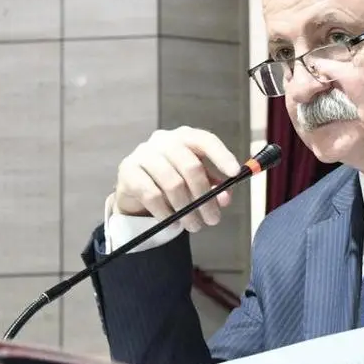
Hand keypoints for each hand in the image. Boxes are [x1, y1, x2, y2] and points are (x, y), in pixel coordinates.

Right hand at [111, 127, 240, 232]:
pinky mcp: (128, 171)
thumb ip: (214, 187)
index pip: (205, 140)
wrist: (136, 190)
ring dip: (187, 209)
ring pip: (172, 183)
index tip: (235, 173)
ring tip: (194, 226)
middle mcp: (163, 140)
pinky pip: (152, 195)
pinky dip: (166, 213)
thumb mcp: (197, 182)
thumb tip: (225, 198)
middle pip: (190, 166)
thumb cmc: (173, 181)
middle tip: (213, 220)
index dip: (222, 156)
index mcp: (184, 137)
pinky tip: (174, 223)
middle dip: (205, 197)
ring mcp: (143, 154)